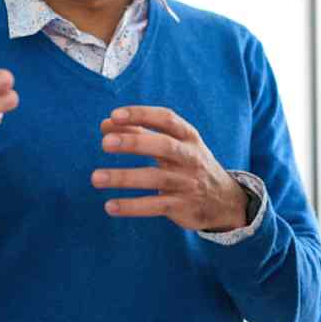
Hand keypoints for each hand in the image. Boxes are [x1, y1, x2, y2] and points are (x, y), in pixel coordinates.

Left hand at [93, 106, 249, 231]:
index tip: (114, 115)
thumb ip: (140, 133)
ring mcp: (187, 183)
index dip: (141, 115)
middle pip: (164, 146)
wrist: (225, 200)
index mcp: (188, 136)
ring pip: (155, 178)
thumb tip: (105, 124)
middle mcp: (190, 157)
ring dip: (124, 177)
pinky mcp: (183, 206)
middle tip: (105, 143)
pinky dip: (132, 206)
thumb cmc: (188, 164)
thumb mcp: (173, 145)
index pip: (166, 119)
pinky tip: (110, 206)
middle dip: (134, 143)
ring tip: (96, 178)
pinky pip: (155, 206)